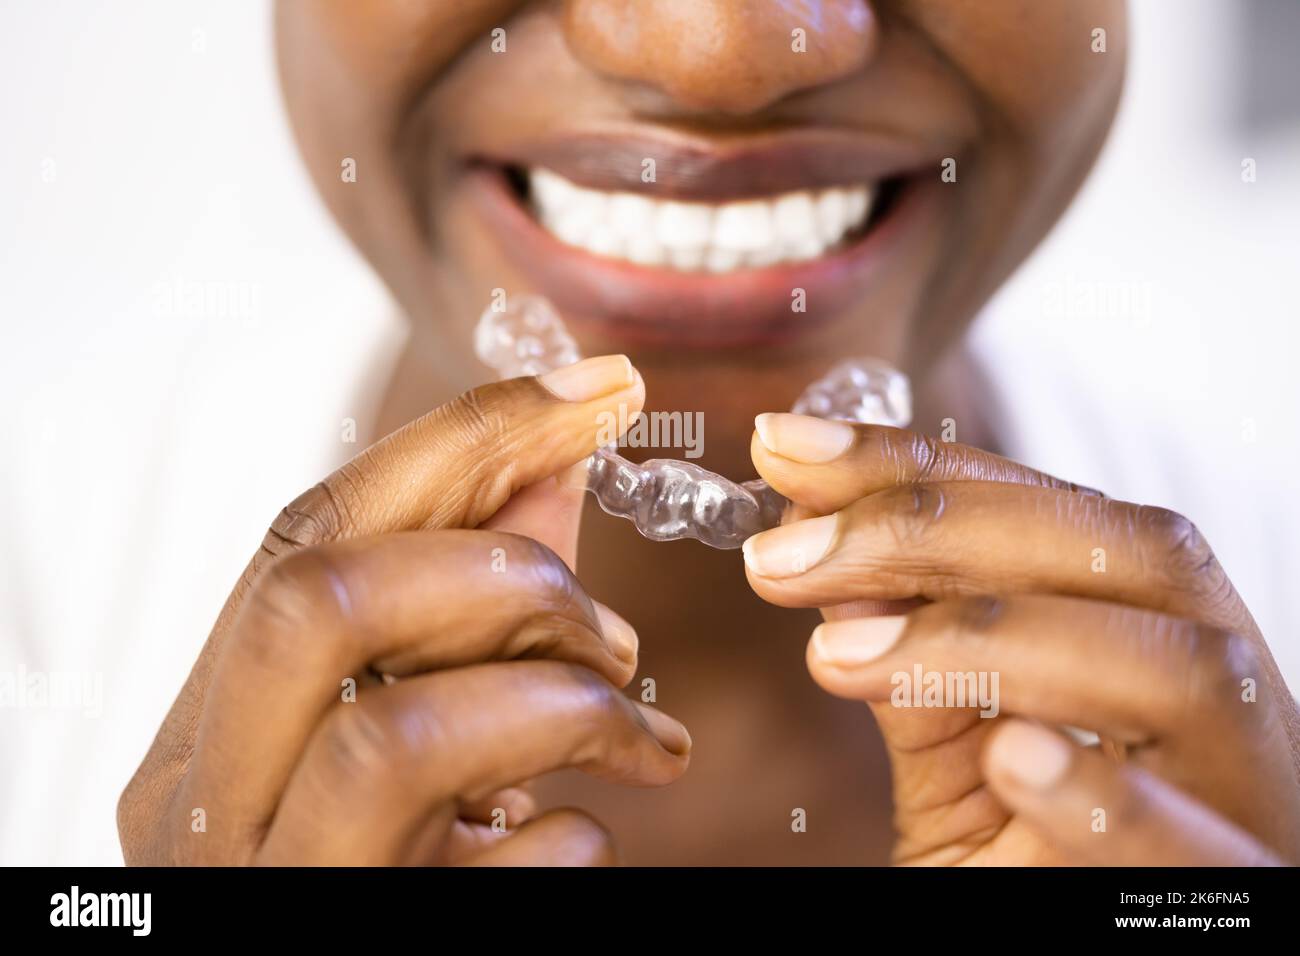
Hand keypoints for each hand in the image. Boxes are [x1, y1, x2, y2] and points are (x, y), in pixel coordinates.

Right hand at [118, 356, 689, 865]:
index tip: (601, 386)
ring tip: (630, 727)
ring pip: (397, 734)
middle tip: (610, 622)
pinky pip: (480, 875)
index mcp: (215, 726)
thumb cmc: (382, 868)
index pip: (314, 527)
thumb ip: (464, 605)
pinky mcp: (361, 946)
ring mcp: (275, 889)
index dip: (467, 440)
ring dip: (554, 698)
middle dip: (499, 572)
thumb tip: (549, 470)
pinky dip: (566, 839)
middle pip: (316, 595)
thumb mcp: (405, 725)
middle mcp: (209, 807)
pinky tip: (588, 839)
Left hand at [745, 413, 1297, 864]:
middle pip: (1127, 553)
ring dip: (992, 640)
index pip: (1055, 513)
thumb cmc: (1029, 864)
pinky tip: (1009, 759)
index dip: (918, 469)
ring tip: (837, 656)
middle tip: (783, 557)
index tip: (786, 450)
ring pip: (1180, 671)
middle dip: (937, 530)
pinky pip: (1201, 850)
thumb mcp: (955, 759)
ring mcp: (1248, 796)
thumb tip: (818, 548)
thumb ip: (909, 666)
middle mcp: (1224, 697)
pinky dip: (1106, 798)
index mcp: (1157, 636)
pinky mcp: (1237, 898)